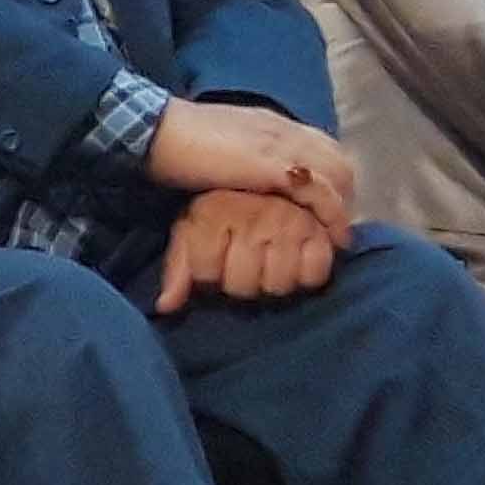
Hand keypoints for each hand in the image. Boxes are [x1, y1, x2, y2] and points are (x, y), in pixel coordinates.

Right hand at [143, 100, 354, 229]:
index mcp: (270, 124)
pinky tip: (331, 235)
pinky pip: (320, 191)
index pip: (322, 147)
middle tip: (334, 226)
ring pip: (338, 174)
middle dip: (343, 195)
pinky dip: (331, 214)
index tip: (324, 208)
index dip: (330, 179)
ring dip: (342, 207)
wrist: (156, 132)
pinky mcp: (275, 166)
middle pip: (337, 161)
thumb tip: (244, 182)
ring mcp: (283, 146)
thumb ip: (240, 160)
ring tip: (334, 235)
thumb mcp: (218, 147)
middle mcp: (285, 131)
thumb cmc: (176, 141)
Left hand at [155, 189, 341, 314]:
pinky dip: (307, 277)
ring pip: (278, 284)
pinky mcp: (320, 229)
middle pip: (243, 285)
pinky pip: (315, 274)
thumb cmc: (221, 211)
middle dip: (240, 284)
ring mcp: (289, 221)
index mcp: (214, 212)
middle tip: (244, 268)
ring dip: (272, 283)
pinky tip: (296, 265)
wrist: (266, 176)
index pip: (206, 273)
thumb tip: (165, 307)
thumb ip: (178, 269)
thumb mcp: (192, 231)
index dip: (207, 277)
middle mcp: (253, 214)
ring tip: (269, 267)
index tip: (213, 263)